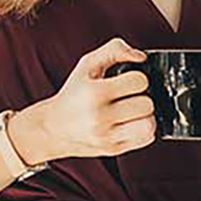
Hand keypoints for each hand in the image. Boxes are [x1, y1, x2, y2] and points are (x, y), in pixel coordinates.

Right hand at [13, 37, 155, 163]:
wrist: (51, 128)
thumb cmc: (73, 94)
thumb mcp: (87, 65)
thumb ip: (114, 50)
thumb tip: (140, 56)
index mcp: (93, 93)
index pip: (139, 82)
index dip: (137, 78)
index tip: (127, 81)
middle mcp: (99, 117)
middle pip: (147, 105)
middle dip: (142, 98)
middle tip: (129, 97)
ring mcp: (106, 137)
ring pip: (149, 126)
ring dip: (145, 116)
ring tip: (133, 111)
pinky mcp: (113, 150)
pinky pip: (146, 139)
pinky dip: (144, 130)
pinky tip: (131, 123)